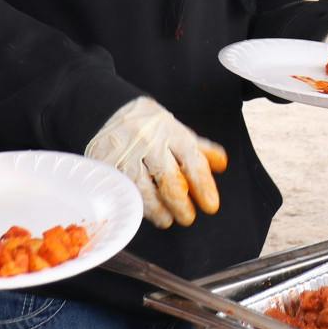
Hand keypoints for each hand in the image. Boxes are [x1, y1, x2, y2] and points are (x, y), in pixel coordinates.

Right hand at [85, 97, 225, 228]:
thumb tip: (221, 164)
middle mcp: (149, 141)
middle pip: (169, 181)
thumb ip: (198, 149)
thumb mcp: (176, 130)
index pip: (192, 162)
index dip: (203, 187)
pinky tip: (144, 212)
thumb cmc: (149, 125)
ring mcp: (126, 153)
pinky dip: (136, 205)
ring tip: (167, 219)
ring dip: (158, 211)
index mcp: (171, 131)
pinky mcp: (106, 164)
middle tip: (188, 218)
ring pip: (144, 191)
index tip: (211, 206)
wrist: (107, 109)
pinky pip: (123, 191)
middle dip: (181, 205)